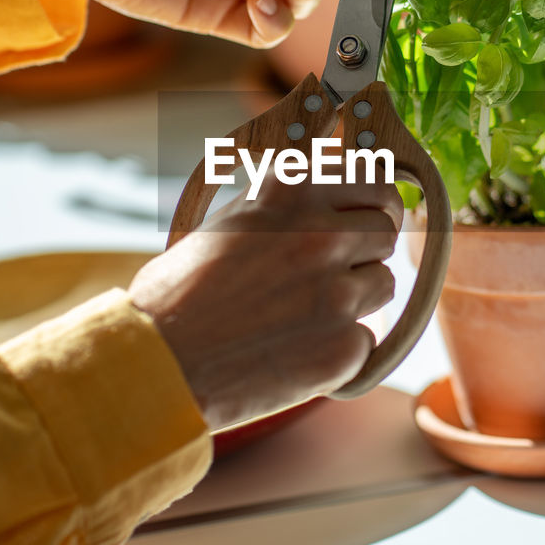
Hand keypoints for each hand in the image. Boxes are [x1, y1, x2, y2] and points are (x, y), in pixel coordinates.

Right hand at [128, 175, 403, 431]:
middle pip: (386, 229)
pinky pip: (367, 338)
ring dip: (357, 297)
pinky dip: (340, 347)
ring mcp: (338, 291)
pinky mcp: (345, 347)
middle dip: (366, 249)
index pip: (374, 181)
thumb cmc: (179, 292)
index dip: (372, 203)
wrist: (158, 362)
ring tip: (303, 313)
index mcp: (293, 191)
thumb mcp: (230, 220)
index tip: (365, 216)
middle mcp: (322, 234)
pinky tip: (295, 349)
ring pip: (383, 283)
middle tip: (334, 270)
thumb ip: (286, 204)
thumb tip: (331, 195)